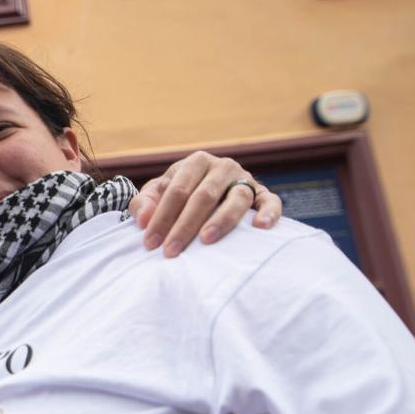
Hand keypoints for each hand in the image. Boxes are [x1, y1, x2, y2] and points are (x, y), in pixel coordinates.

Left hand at [128, 151, 282, 256]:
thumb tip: (144, 220)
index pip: (177, 190)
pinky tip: (259, 227)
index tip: (150, 243)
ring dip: (221, 220)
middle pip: (204, 196)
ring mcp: (245, 179)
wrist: (207, 190)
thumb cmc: (179, 196)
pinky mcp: (263, 194)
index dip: (161, 217)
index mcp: (196, 162)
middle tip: (171, 251)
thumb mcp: (157, 194)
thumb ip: (145, 204)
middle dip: (184, 226)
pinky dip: (269, 213)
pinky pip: (271, 202)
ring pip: (236, 199)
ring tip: (206, 240)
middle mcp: (222, 167)